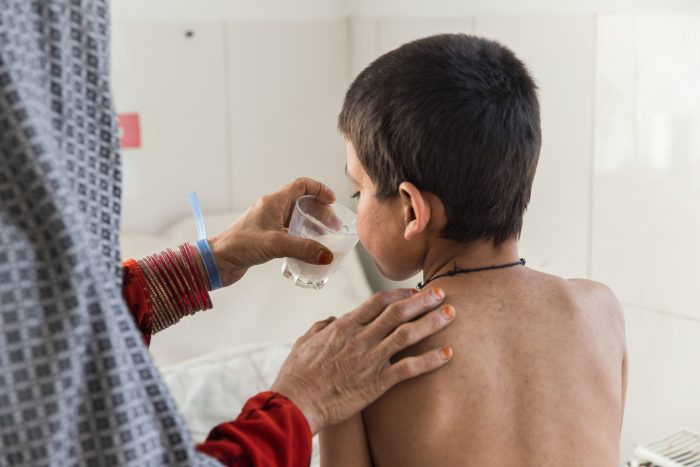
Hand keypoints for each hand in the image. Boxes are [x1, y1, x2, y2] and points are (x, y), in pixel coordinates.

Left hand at [208, 178, 335, 286]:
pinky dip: (302, 239)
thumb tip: (327, 255)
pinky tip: (308, 251)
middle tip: (333, 226)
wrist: (217, 261)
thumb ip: (303, 248)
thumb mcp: (275, 244)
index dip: (319, 189)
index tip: (332, 200)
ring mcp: (268, 224)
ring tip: (325, 239)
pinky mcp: (266, 239)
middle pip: (302, 203)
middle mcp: (271, 210)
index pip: (301, 185)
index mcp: (273, 202)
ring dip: (312, 226)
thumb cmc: (239, 245)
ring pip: (297, 220)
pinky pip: (290, 234)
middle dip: (320, 212)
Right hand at [271, 287, 454, 433]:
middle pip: (397, 312)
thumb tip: (332, 320)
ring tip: (450, 314)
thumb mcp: (304, 343)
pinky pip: (409, 368)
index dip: (398, 294)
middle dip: (422, 301)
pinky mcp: (377, 383)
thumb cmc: (296, 375)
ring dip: (431, 323)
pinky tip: (447, 353)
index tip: (413, 290)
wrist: (296, 404)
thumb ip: (321, 327)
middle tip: (441, 293)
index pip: (377, 302)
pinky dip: (430, 360)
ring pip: (407, 334)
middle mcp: (360, 338)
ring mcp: (370, 360)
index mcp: (343, 326)